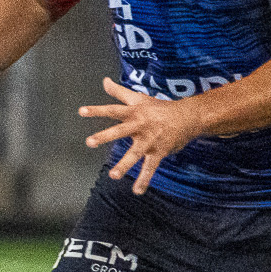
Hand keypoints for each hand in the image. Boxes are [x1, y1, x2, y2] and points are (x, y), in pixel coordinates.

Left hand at [79, 77, 203, 194]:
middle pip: (120, 131)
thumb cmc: (159, 108)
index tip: (81, 111)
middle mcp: (140, 126)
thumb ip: (119, 92)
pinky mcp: (158, 152)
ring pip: (135, 153)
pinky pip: (150, 167)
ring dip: (125, 164)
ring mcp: (149, 140)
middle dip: (105, 136)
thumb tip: (104, 80)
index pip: (112, 110)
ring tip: (113, 176)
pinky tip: (137, 191)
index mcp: (133, 113)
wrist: (189, 117)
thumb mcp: (139, 98)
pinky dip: (144, 179)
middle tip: (89, 142)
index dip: (97, 110)